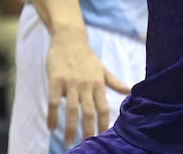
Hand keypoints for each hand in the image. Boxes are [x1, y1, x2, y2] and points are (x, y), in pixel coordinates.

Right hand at [47, 30, 130, 145]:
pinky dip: (53, 116)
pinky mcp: (56, 80)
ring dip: (70, 128)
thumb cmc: (87, 56)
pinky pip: (54, 102)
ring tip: (69, 142)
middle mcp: (86, 84)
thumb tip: (131, 91)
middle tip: (85, 145)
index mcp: (98, 83)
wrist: (69, 38)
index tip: (103, 137)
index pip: (104, 107)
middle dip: (88, 131)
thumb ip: (115, 82)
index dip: (104, 123)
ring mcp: (71, 83)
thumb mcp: (103, 69)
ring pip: (72, 110)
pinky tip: (52, 127)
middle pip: (89, 112)